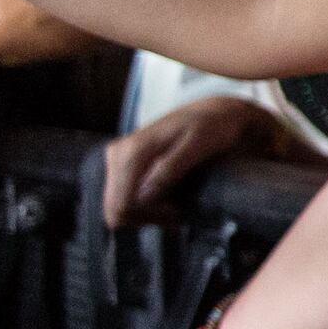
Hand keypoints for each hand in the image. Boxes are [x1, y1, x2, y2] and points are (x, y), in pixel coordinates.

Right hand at [101, 95, 286, 226]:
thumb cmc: (210, 126)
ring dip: (147, 213)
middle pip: (117, 210)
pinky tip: (167, 199)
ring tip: (175, 205)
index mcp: (132, 151)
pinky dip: (145, 205)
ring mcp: (117, 160)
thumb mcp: (199, 144)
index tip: (176, 213)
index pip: (121, 204)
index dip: (148, 216)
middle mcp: (117, 155)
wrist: (210, 112)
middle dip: (148, 216)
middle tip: (178, 211)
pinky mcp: (122, 166)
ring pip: (119, 207)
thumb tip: (144, 196)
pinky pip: (123, 198)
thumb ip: (171, 168)